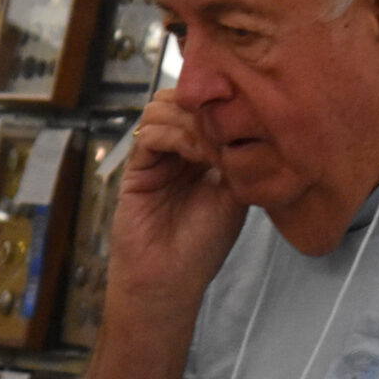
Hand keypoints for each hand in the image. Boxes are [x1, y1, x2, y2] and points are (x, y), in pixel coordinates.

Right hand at [107, 89, 248, 309]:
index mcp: (206, 154)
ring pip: (162, 109)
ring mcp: (157, 157)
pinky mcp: (137, 167)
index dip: (221, 103)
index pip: (208, 108)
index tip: (241, 114)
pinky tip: (194, 152)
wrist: (170, 277)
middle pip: (183, 101)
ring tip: (209, 146)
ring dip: (189, 120)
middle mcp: (180, 151)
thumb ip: (235, 154)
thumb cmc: (204, 244)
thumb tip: (240, 117)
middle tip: (223, 127)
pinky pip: (148, 135)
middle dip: (203, 107)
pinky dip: (172, 135)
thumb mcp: (235, 193)